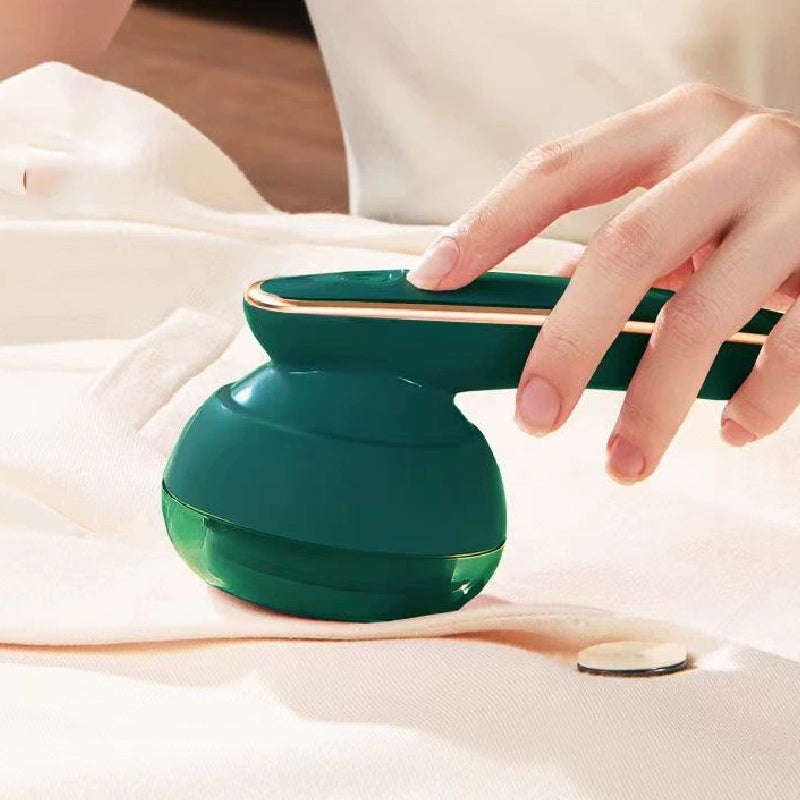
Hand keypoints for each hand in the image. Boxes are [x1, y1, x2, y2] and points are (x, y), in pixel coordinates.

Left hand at [407, 83, 799, 483]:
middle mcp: (736, 149)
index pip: (558, 170)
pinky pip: (793, 347)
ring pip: (702, 315)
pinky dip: (755, 399)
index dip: (488, 225)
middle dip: (569, 344)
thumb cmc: (753, 204)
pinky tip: (728, 428)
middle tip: (534, 417)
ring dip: (653, 404)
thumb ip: (621, 240)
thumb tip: (533, 307)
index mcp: (673, 127)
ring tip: (622, 464)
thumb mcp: (684, 196)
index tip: (431, 278)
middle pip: (626, 250)